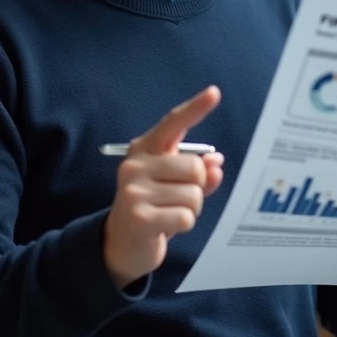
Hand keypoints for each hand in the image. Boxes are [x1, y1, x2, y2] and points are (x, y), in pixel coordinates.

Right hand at [103, 86, 225, 289]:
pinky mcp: (139, 217)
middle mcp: (136, 165)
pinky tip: (165, 227)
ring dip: (190, 210)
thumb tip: (216, 163)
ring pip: (194, 196)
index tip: (215, 93)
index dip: (196, 108)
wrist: (121, 243)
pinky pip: (186, 217)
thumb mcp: (174, 186)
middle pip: (195, 168)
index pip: (173, 124)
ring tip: (169, 213)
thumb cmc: (153, 207)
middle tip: (177, 199)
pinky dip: (184, 225)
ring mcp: (134, 190)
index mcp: (145, 150)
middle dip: (197, 188)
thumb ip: (197, 172)